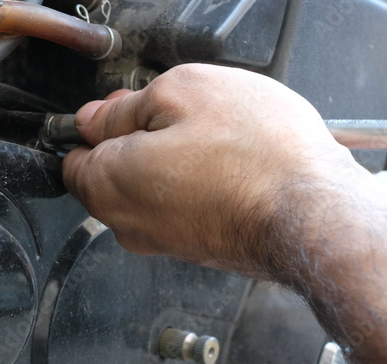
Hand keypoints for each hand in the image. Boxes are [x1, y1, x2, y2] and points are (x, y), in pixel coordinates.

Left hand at [62, 63, 366, 278]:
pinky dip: (197, 186)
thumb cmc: (256, 156)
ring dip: (172, 162)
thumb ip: (125, 106)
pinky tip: (231, 168)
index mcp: (104, 184)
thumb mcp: (181, 92)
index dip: (99, 124)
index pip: (72, 157)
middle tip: (183, 116)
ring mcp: (160, 241)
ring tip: (216, 140)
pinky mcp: (195, 249)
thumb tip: (96, 119)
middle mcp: (124, 223)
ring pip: (149, 190)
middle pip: (110, 174)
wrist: (314, 216)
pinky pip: (180, 208)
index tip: (128, 108)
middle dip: (137, 141)